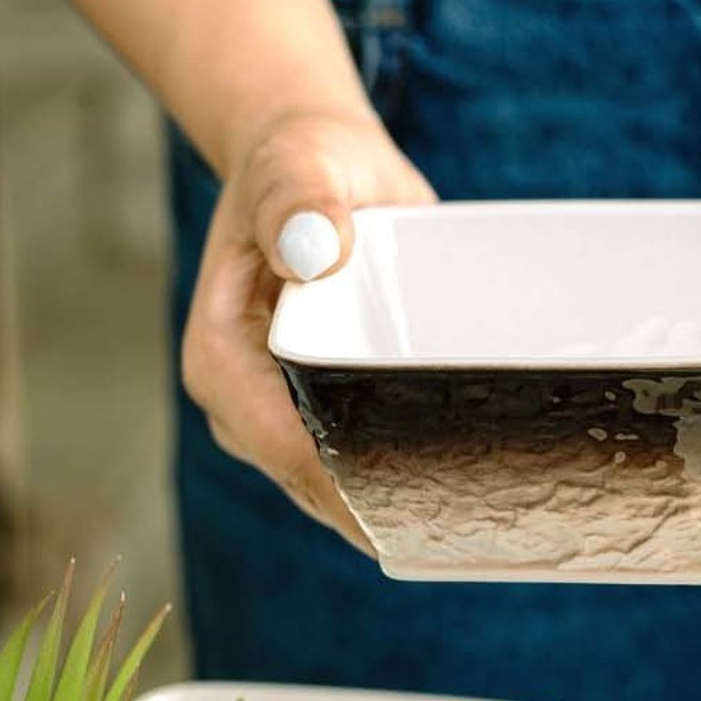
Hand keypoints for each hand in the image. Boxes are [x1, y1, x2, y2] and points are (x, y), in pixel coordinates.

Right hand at [180, 108, 435, 549]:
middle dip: (381, 513)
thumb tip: (311, 245)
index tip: (420, 513)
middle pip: (315, 484)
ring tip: (479, 531)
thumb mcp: (300, 164)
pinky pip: (359, 464)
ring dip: (398, 507)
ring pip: (339, 487)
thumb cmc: (302, 162)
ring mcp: (281, 416)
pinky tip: (468, 499)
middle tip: (468, 538)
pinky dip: (405, 479)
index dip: (349, 485)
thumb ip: (299, 200)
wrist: (313, 165)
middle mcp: (244, 403)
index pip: (286, 445)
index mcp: (222, 358)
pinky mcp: (322, 413)